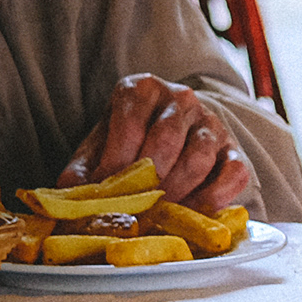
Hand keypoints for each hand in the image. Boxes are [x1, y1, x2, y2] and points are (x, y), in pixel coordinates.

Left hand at [60, 75, 254, 210]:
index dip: (117, 157)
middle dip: (148, 176)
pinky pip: (233, 173)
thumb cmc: (129, 142)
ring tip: (159, 211)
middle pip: (166, 137)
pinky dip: (213, 197)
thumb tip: (68, 193)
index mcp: (142, 89)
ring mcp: (211, 123)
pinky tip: (191, 212)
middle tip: (134, 204)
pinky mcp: (234, 150)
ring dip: (177, 189)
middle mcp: (180, 98)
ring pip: (199, 155)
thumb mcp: (100, 146)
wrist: (172, 135)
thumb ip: (82, 168)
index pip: (130, 118)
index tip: (106, 186)